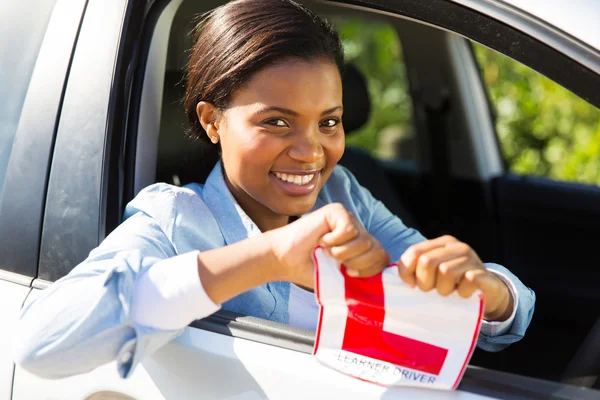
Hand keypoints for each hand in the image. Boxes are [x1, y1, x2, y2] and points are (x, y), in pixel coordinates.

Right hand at [266, 203, 388, 288]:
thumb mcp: (342, 279)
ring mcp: (348, 219)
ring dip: (342, 252)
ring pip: (364, 240)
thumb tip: (383, 284)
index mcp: (361, 247)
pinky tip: (322, 239)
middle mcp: (358, 231)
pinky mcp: (337, 211)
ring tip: (326, 250)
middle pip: (378, 250)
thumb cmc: (310, 269)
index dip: (369, 270)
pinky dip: (334, 240)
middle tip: (337, 263)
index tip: (348, 273)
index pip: (383, 258)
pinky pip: (349, 229)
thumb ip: (361, 277)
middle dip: (357, 263)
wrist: (285, 260)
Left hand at [397, 235, 512, 320]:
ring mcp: (471, 258)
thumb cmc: (454, 282)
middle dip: (425, 282)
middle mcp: (456, 246)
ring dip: (443, 289)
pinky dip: (462, 292)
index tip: (411, 285)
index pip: (414, 252)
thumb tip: (395, 276)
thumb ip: (416, 269)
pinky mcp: (483, 272)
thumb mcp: (434, 273)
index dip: (407, 271)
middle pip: (427, 262)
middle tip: (432, 290)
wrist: (488, 291)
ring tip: (449, 292)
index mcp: (441, 243)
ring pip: (445, 272)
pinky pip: (467, 281)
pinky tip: (463, 294)